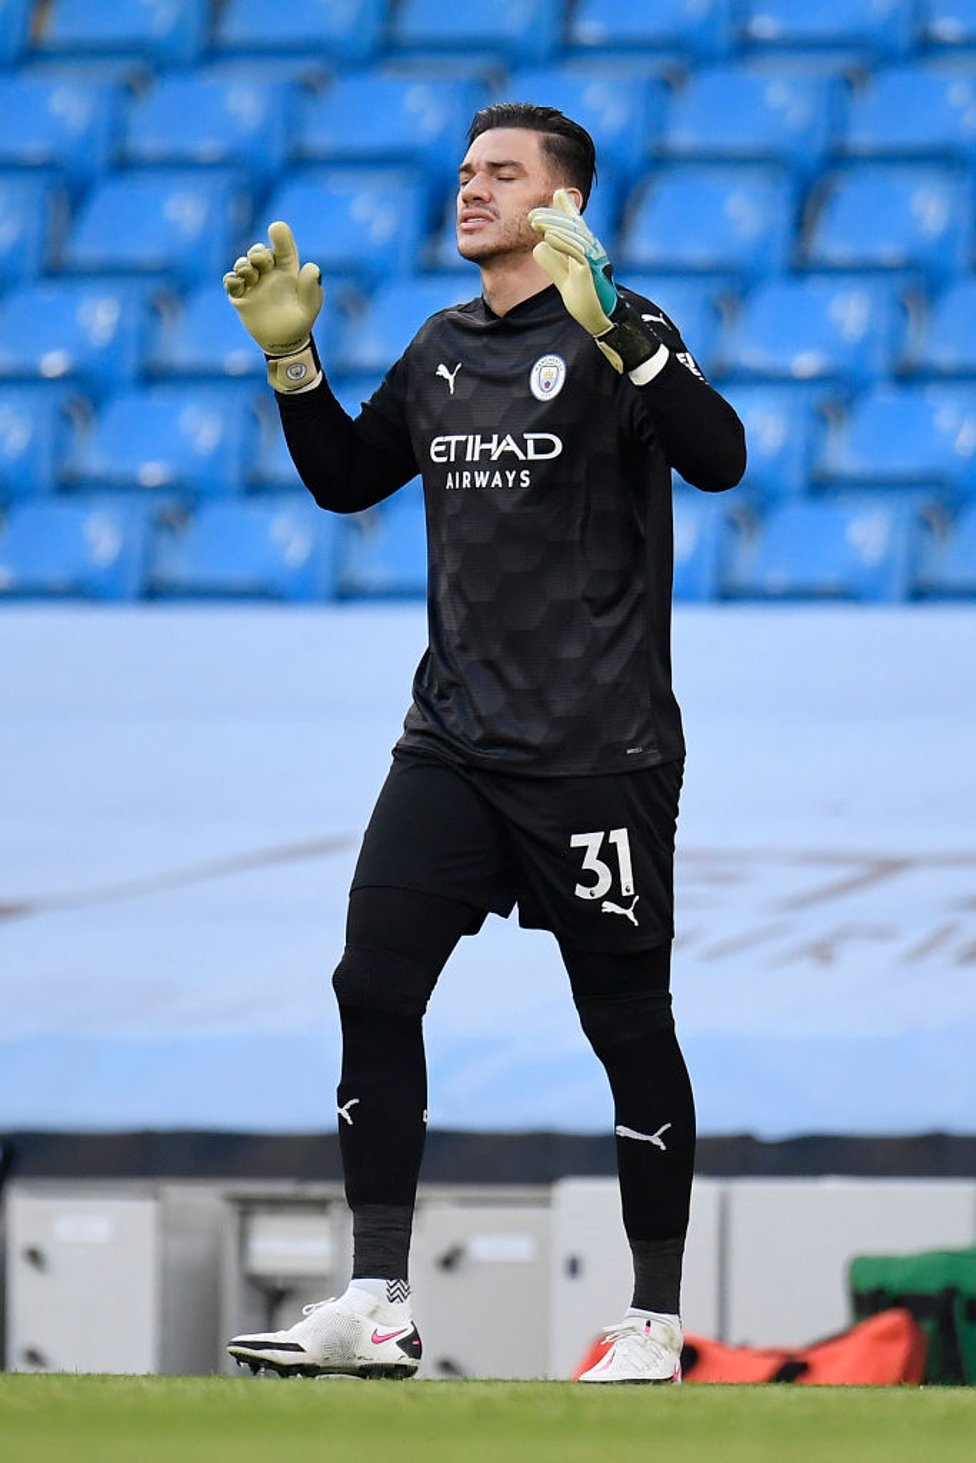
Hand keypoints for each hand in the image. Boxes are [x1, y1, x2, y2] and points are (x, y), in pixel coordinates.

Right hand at [223, 221, 323, 387]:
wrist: (284, 343)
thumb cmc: (300, 321)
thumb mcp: (310, 307)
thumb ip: (311, 288)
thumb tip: (313, 267)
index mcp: (287, 270)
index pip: (283, 248)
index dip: (280, 236)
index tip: (276, 228)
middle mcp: (269, 273)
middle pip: (258, 252)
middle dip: (257, 252)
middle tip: (261, 262)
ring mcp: (253, 283)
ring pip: (242, 264)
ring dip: (244, 265)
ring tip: (250, 275)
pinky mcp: (240, 296)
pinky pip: (230, 281)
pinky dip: (232, 280)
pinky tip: (239, 285)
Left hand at [529, 190, 661, 375]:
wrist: (595, 316)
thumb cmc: (582, 296)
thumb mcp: (563, 274)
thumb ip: (554, 259)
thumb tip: (540, 243)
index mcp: (585, 248)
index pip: (574, 224)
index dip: (560, 212)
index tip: (537, 212)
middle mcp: (591, 248)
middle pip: (572, 225)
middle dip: (552, 217)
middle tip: (532, 217)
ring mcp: (591, 257)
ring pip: (573, 234)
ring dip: (553, 226)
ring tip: (535, 223)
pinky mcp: (589, 269)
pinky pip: (576, 251)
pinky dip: (562, 242)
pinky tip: (547, 237)